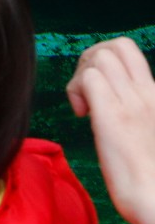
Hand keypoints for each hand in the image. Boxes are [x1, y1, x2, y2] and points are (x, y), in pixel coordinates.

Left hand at [68, 37, 154, 223]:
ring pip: (99, 56)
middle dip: (90, 59)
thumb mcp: (148, 133)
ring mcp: (132, 103)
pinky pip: (90, 79)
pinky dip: (76, 90)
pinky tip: (81, 114)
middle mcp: (148, 94)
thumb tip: (111, 110)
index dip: (105, 62)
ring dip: (81, 75)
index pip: (129, 52)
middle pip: (115, 45)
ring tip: (84, 104)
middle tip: (85, 91)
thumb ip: (137, 114)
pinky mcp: (114, 116)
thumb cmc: (152, 178)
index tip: (98, 92)